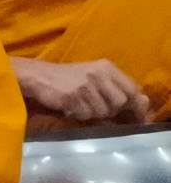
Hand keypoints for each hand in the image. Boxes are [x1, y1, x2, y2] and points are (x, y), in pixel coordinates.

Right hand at [17, 58, 150, 124]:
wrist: (39, 76)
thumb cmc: (68, 78)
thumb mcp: (95, 76)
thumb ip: (117, 87)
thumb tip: (143, 103)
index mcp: (106, 67)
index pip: (132, 88)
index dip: (135, 104)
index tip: (133, 115)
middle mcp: (98, 74)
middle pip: (120, 102)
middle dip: (111, 109)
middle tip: (97, 107)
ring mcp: (85, 85)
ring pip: (103, 111)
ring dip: (94, 113)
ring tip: (81, 105)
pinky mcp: (72, 96)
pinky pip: (86, 115)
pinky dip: (80, 115)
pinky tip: (72, 107)